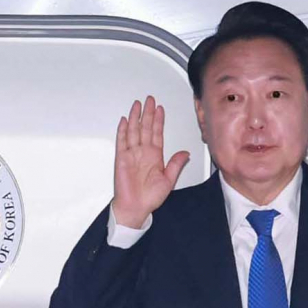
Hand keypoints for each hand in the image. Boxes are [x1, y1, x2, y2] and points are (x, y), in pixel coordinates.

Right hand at [113, 95, 190, 226]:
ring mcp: (132, 154)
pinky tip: (124, 120)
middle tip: (150, 99)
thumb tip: (186, 153)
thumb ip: (176, 164)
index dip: (159, 120)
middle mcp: (143, 153)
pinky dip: (123, 130)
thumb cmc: (150, 197)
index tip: (160, 109)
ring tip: (138, 105)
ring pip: (134, 131)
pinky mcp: (122, 158)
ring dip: (136, 117)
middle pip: (146, 127)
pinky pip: (122, 141)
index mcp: (155, 156)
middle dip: (148, 113)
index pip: (157, 133)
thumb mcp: (169, 180)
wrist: (135, 207)